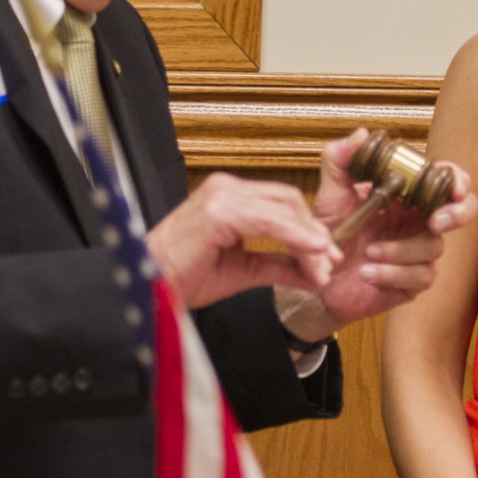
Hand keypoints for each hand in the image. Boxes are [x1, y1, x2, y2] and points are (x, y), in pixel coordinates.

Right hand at [146, 172, 340, 307]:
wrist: (147, 289)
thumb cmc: (182, 278)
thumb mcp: (243, 270)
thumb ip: (279, 265)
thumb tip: (316, 273)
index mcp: (230, 197)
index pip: (283, 203)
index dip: (310, 228)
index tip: (328, 256)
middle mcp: (226, 188)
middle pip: (289, 200)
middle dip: (314, 232)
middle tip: (330, 262)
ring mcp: (221, 195)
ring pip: (283, 208)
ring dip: (308, 239)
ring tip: (324, 266)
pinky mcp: (219, 210)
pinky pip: (269, 221)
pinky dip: (294, 236)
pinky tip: (311, 253)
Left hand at [276, 128, 477, 341]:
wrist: (316, 277)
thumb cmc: (328, 232)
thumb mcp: (330, 192)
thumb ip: (340, 159)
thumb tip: (363, 133)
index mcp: (407, 195)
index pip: (445, 180)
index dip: (458, 180)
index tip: (454, 188)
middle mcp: (418, 220)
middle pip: (463, 210)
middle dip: (458, 213)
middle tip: (434, 222)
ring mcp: (418, 252)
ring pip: (435, 247)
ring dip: (401, 250)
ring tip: (368, 252)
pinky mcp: (413, 281)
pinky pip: (420, 276)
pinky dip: (393, 273)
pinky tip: (368, 272)